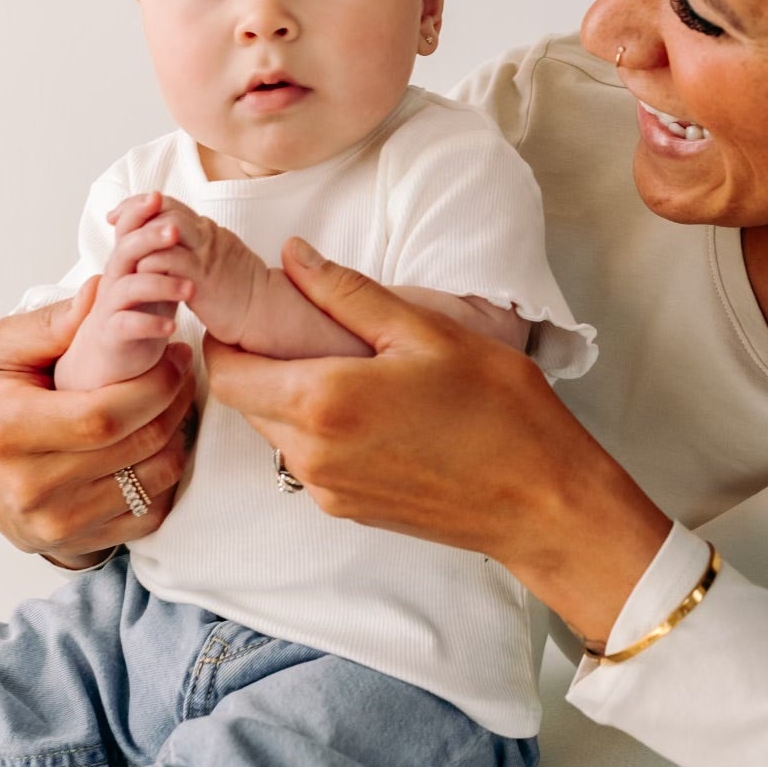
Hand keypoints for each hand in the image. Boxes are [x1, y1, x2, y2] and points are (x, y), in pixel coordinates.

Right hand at [0, 285, 198, 562]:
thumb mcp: (4, 355)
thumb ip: (49, 323)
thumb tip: (99, 293)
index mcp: (7, 431)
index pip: (102, 415)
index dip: (152, 385)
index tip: (173, 356)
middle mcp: (29, 486)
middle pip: (134, 445)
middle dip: (173, 402)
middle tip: (184, 371)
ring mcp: (59, 522)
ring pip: (152, 476)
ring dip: (178, 434)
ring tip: (174, 402)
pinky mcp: (86, 542)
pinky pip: (153, 507)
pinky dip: (167, 471)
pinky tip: (158, 442)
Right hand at [55, 207, 200, 390]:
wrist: (112, 355)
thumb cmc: (138, 312)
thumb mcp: (152, 277)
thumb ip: (161, 252)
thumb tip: (183, 216)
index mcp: (126, 263)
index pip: (128, 229)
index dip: (138, 211)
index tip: (158, 196)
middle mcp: (115, 280)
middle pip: (125, 250)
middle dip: (149, 238)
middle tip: (175, 231)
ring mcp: (112, 307)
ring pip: (130, 287)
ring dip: (161, 284)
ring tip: (191, 289)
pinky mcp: (113, 333)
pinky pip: (128, 325)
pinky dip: (151, 324)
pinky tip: (173, 327)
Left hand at [107, 190, 260, 345]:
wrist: (265, 312)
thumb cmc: (239, 290)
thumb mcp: (217, 258)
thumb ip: (195, 245)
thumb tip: (169, 238)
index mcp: (209, 230)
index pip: (171, 204)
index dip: (142, 203)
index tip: (119, 213)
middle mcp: (208, 236)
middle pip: (167, 209)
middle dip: (136, 213)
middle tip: (114, 223)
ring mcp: (206, 256)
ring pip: (168, 229)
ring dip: (141, 236)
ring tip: (122, 247)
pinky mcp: (203, 279)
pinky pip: (171, 262)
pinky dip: (150, 262)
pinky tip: (137, 271)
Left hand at [199, 238, 669, 641]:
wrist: (543, 500)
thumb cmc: (498, 409)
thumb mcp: (426, 332)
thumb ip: (347, 294)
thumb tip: (292, 256)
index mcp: (323, 402)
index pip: (228, 371)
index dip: (224, 337)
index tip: (244, 310)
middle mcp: (311, 455)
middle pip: (245, 403)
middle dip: (256, 363)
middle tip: (293, 327)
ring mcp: (328, 489)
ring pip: (275, 432)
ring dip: (287, 397)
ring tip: (338, 363)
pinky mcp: (349, 510)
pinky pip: (307, 460)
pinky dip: (316, 428)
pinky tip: (366, 406)